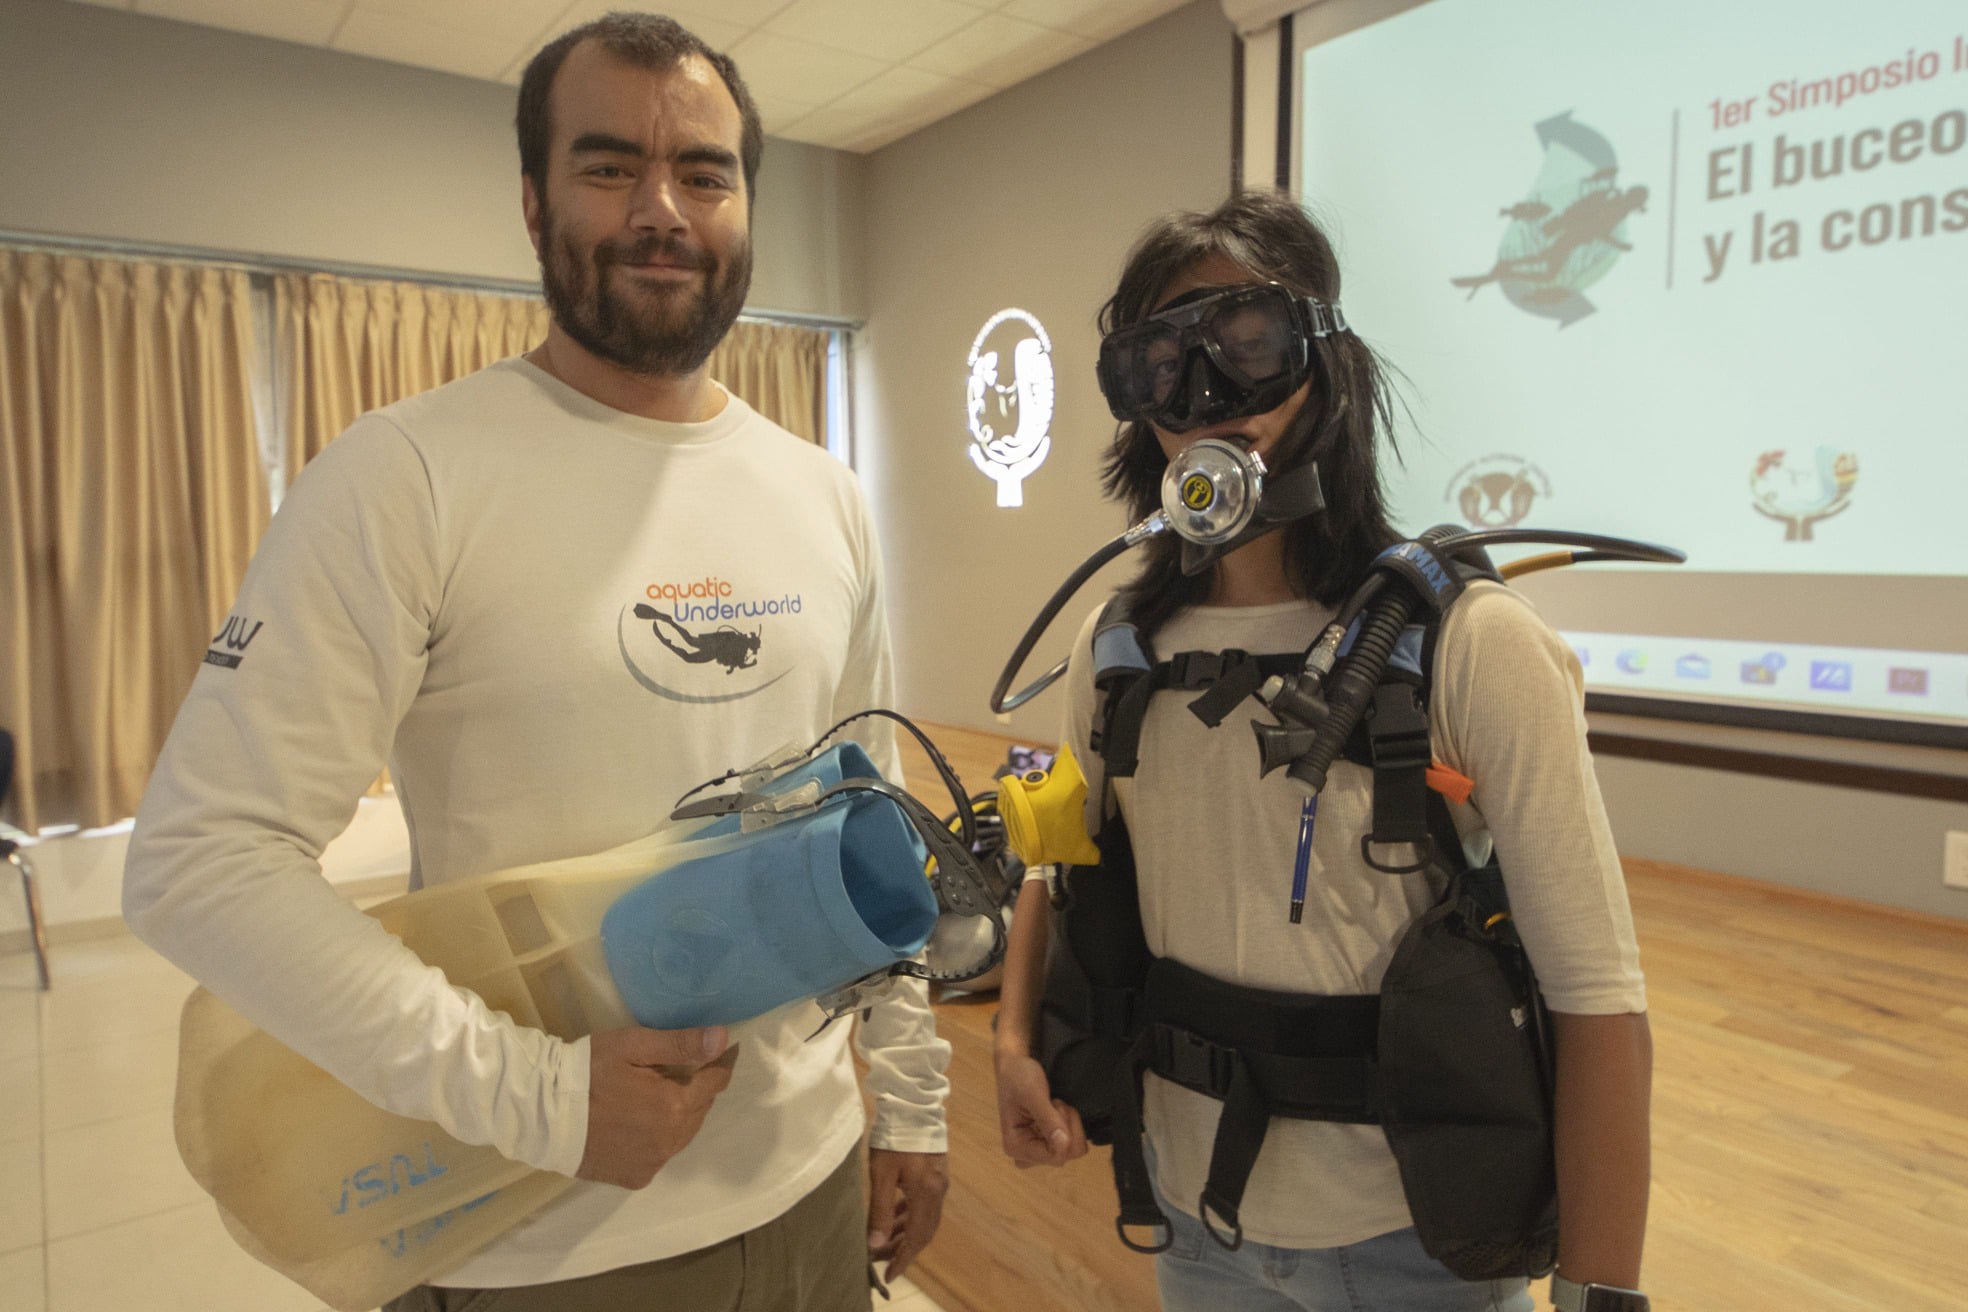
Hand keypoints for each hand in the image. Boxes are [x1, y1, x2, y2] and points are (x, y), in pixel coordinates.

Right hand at [577, 1026, 738, 1187]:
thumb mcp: (633, 1046)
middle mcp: (671, 1141)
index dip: (722, 1063)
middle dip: (697, 1088)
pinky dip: (659, 1138)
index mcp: (675, 1106)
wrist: (542, 1114)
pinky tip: (640, 1124)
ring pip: (683, 1134)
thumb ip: (680, 1044)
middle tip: (682, 1069)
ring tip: (659, 1096)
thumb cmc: (587, 1071)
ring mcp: (654, 1163)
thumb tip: (722, 1038)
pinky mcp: (635, 1178)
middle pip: (700, 1109)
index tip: (726, 1049)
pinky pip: (661, 1154)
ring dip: (680, 1114)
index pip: (715, 1081)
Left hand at [866, 1148, 947, 1282]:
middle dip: (903, 1250)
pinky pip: (923, 1204)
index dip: (903, 1259)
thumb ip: (880, 1210)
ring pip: (924, 1218)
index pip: (917, 1237)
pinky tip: (894, 1217)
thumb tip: (876, 1245)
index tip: (889, 1276)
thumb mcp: (882, 1174)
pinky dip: (909, 1216)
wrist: (913, 1104)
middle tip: (880, 1263)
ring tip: (883, 1244)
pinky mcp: (933, 1173)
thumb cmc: (894, 1136)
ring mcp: (938, 1181)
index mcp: (927, 1193)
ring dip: (904, 1233)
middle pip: (923, 1231)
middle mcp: (937, 1191)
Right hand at [994, 1050, 1086, 1167]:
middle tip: (1055, 1103)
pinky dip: (1071, 1126)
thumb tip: (1064, 1145)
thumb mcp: (1033, 1094)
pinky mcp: (1045, 1143)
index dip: (1065, 1132)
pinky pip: (1071, 1144)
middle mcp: (1025, 1155)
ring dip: (1070, 1124)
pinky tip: (1057, 1112)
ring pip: (1072, 1150)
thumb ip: (1048, 1120)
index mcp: (1016, 1147)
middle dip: (1067, 1126)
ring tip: (1055, 1106)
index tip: (1055, 1105)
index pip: (1055, 1156)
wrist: (1015, 1066)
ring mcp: (1036, 1150)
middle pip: (1065, 1155)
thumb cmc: (1019, 1077)